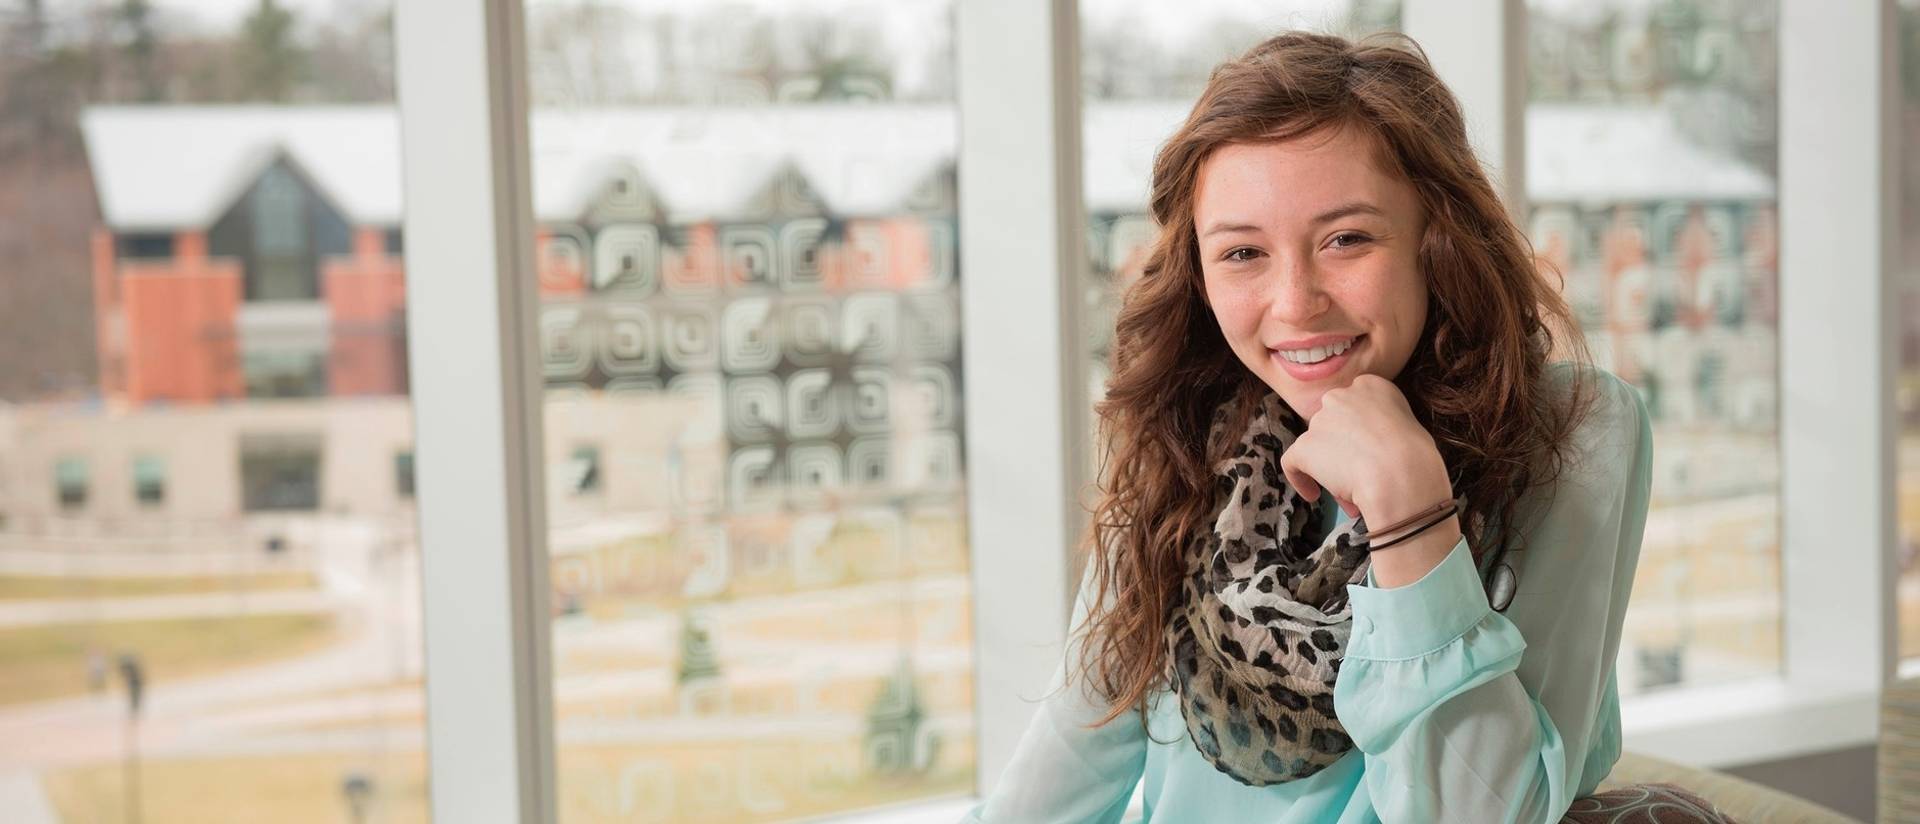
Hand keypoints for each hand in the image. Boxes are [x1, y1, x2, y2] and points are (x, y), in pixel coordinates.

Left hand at [1277, 374, 1453, 527]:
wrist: (1401, 475)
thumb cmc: (1417, 458)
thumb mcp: (1409, 426)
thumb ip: (1384, 425)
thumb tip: (1370, 446)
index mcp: (1371, 385)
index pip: (1354, 407)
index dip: (1358, 432)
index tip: (1368, 450)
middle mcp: (1341, 395)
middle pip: (1333, 424)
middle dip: (1342, 448)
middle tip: (1359, 473)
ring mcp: (1320, 420)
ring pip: (1317, 446)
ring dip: (1330, 468)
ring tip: (1352, 492)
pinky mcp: (1304, 446)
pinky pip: (1292, 462)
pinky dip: (1300, 478)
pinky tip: (1313, 493)